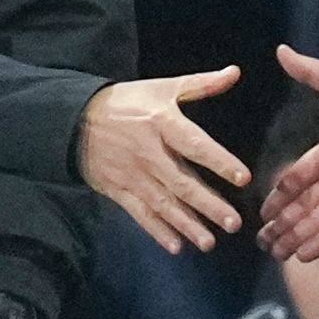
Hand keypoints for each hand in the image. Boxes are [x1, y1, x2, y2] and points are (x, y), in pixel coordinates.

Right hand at [76, 66, 248, 252]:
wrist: (76, 119)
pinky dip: (157, 231)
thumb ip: (201, 84)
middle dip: (208, 204)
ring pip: (163, 204)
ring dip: (187, 224)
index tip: (243, 178)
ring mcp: (133, 175)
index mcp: (161, 123)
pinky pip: (140, 214)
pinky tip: (176, 246)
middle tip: (234, 223)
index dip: (219, 161)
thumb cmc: (127, 103)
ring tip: (210, 243)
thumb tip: (235, 72)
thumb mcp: (162, 88)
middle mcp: (148, 152)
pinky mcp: (119, 190)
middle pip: (182, 182)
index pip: (194, 144)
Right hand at [259, 45, 318, 259]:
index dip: (279, 194)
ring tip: (274, 253)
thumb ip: (312, 73)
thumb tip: (282, 50)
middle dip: (282, 223)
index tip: (262, 209)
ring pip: (315, 223)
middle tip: (262, 239)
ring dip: (294, 237)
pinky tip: (301, 256)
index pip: (297, 179)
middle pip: (302, 207)